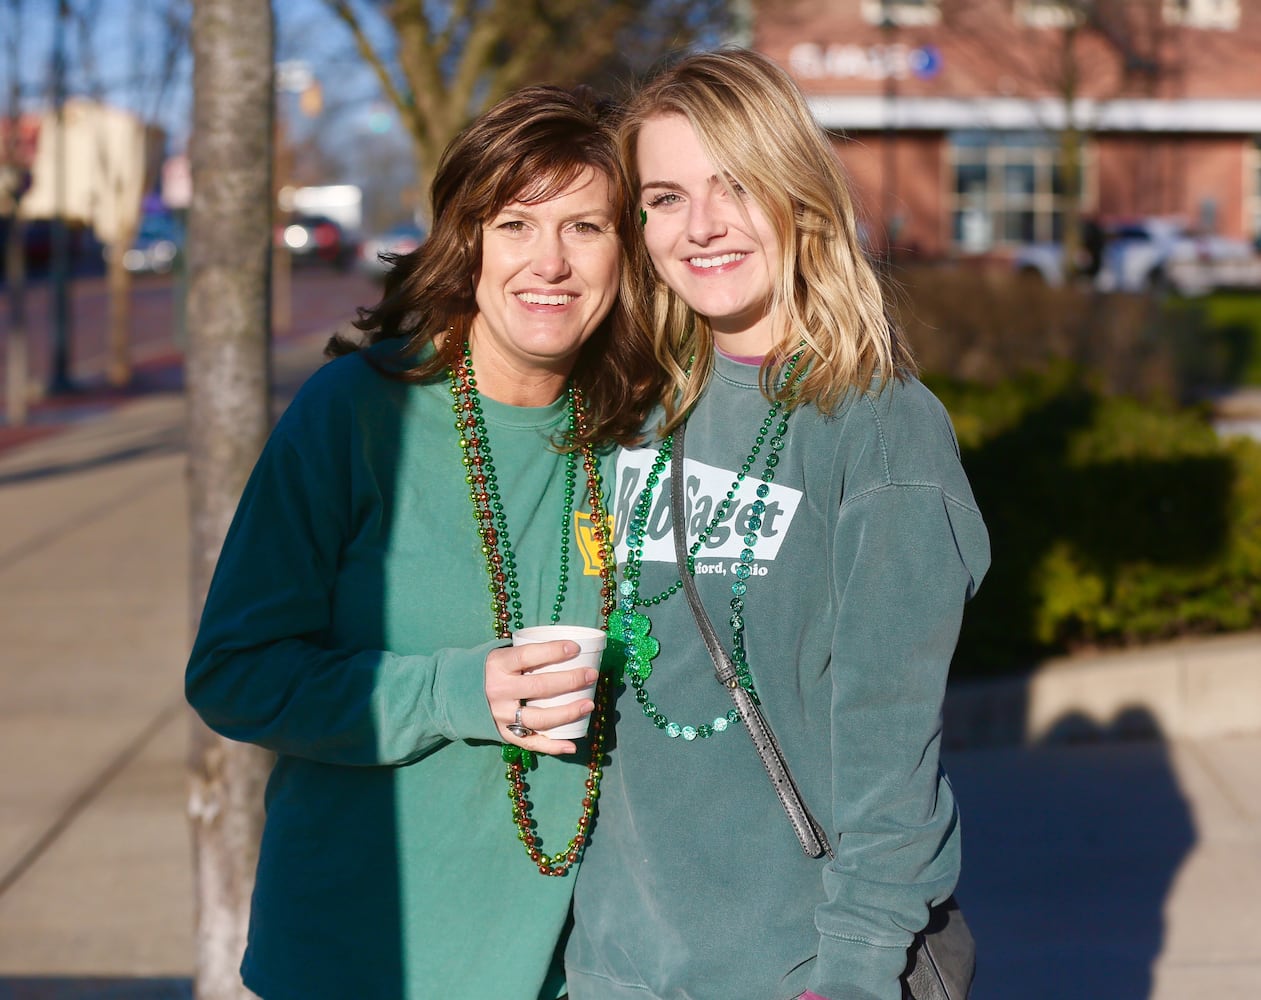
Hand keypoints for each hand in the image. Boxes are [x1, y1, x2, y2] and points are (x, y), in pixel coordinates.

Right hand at [484, 640, 597, 754]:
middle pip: (539, 687)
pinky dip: (553, 746)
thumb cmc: (491, 670)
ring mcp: (501, 715)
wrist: (455, 693)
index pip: (528, 656)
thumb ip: (527, 655)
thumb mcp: (501, 655)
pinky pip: (531, 743)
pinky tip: (572, 744)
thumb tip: (570, 651)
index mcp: (498, 665)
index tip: (576, 648)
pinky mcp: (503, 733)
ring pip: (539, 718)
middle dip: (570, 681)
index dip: (553, 651)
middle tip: (591, 675)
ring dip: (567, 713)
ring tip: (589, 705)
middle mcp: (499, 691)